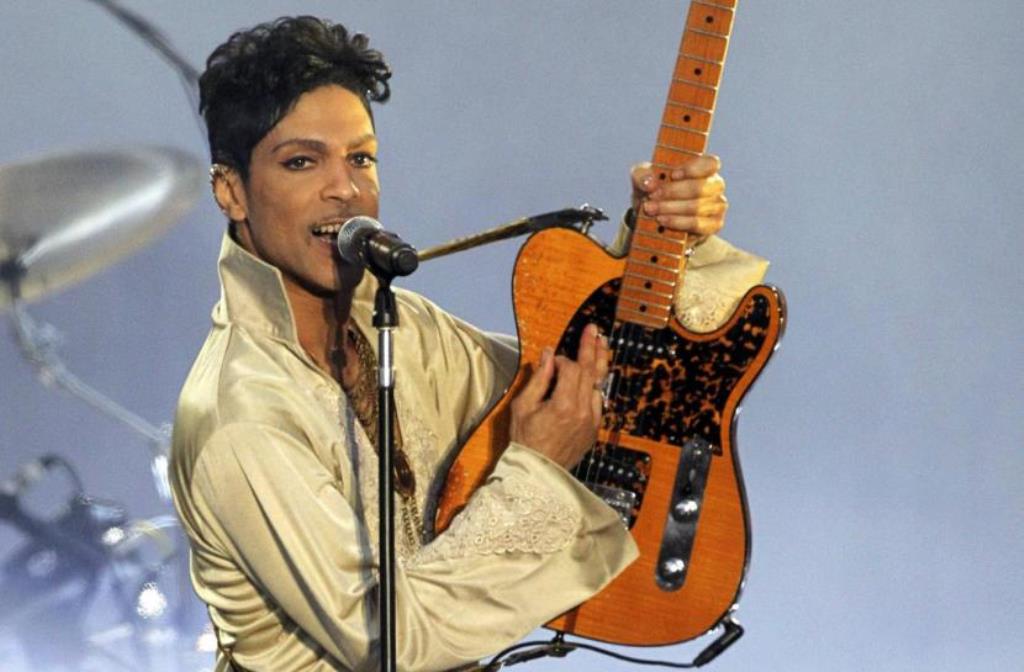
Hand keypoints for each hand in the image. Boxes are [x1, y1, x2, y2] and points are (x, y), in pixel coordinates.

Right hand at [509, 324, 608, 469]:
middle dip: (591, 347)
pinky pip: (599, 400)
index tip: (551, 361)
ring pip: (600, 384)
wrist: (537, 472)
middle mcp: (583, 411)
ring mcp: (591, 421)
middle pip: (591, 371)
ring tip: (602, 342)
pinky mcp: (594, 428)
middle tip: (593, 328)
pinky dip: (596, 384)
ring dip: (600, 361)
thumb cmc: (525, 439)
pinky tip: (596, 373)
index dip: (561, 361)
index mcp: (564, 405)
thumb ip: (538, 378)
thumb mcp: (523, 406)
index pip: (571, 369)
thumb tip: (547, 353)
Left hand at [630, 154, 727, 241]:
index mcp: (703, 167)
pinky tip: (663, 221)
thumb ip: (642, 175)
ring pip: (697, 207)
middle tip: (652, 196)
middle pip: (700, 187)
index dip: (693, 169)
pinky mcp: (714, 225)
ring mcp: (717, 206)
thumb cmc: (653, 192)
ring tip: (652, 210)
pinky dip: (678, 222)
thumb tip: (649, 182)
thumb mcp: (642, 179)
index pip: (710, 163)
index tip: (672, 175)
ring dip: (671, 209)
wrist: (653, 219)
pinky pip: (698, 224)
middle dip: (673, 193)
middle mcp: (714, 185)